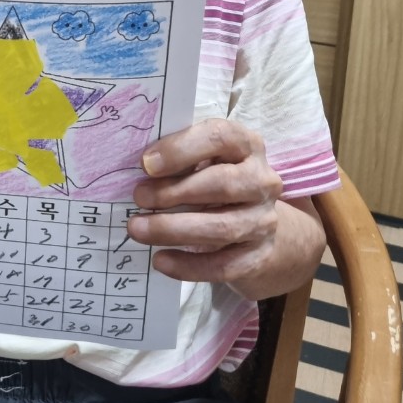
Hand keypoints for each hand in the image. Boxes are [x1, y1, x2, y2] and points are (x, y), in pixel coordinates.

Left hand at [127, 118, 283, 289]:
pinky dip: (189, 266)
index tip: (146, 164)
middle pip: (223, 184)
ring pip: (223, 228)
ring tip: (138, 229)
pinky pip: (225, 265)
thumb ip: (178, 158)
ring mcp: (264, 220)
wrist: (254, 221)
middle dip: (174, 192)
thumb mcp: (202, 159)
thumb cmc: (215, 178)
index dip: (181, 149)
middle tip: (138, 197)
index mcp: (246, 145)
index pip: (220, 137)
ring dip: (174, 229)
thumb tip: (141, 170)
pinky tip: (161, 261)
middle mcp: (262, 180)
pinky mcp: (259, 255)